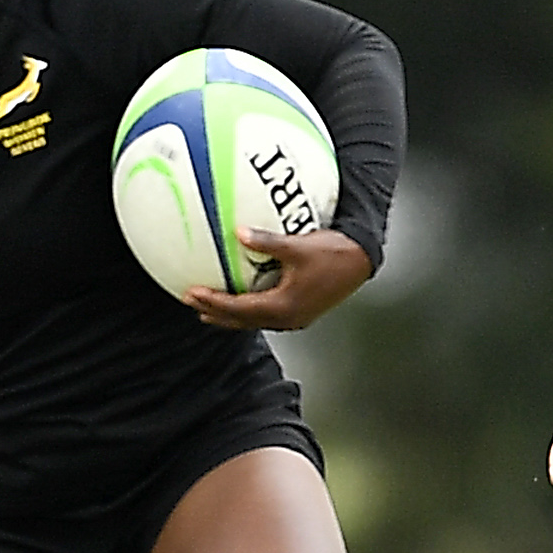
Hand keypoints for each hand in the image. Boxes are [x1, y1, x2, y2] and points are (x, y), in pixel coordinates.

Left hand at [186, 228, 370, 331]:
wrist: (361, 262)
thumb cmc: (334, 253)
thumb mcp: (298, 245)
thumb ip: (267, 241)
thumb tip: (239, 232)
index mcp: (283, 305)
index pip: (239, 308)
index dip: (214, 302)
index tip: (193, 293)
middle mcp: (287, 317)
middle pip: (242, 320)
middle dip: (214, 311)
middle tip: (191, 301)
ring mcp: (294, 317)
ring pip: (253, 320)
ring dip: (229, 314)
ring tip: (208, 308)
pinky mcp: (300, 311)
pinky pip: (264, 313)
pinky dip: (246, 309)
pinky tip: (241, 299)